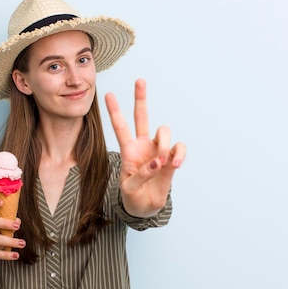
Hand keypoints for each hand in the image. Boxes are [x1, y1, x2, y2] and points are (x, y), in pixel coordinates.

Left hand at [105, 78, 185, 216]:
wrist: (146, 207)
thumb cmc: (133, 196)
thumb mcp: (129, 189)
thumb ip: (140, 175)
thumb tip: (158, 162)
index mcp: (128, 150)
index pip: (120, 127)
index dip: (115, 111)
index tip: (108, 94)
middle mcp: (143, 145)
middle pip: (142, 116)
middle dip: (140, 98)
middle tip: (139, 81)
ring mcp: (159, 150)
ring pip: (164, 130)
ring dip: (164, 142)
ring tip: (162, 161)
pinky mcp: (172, 158)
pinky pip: (179, 148)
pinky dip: (179, 153)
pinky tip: (175, 164)